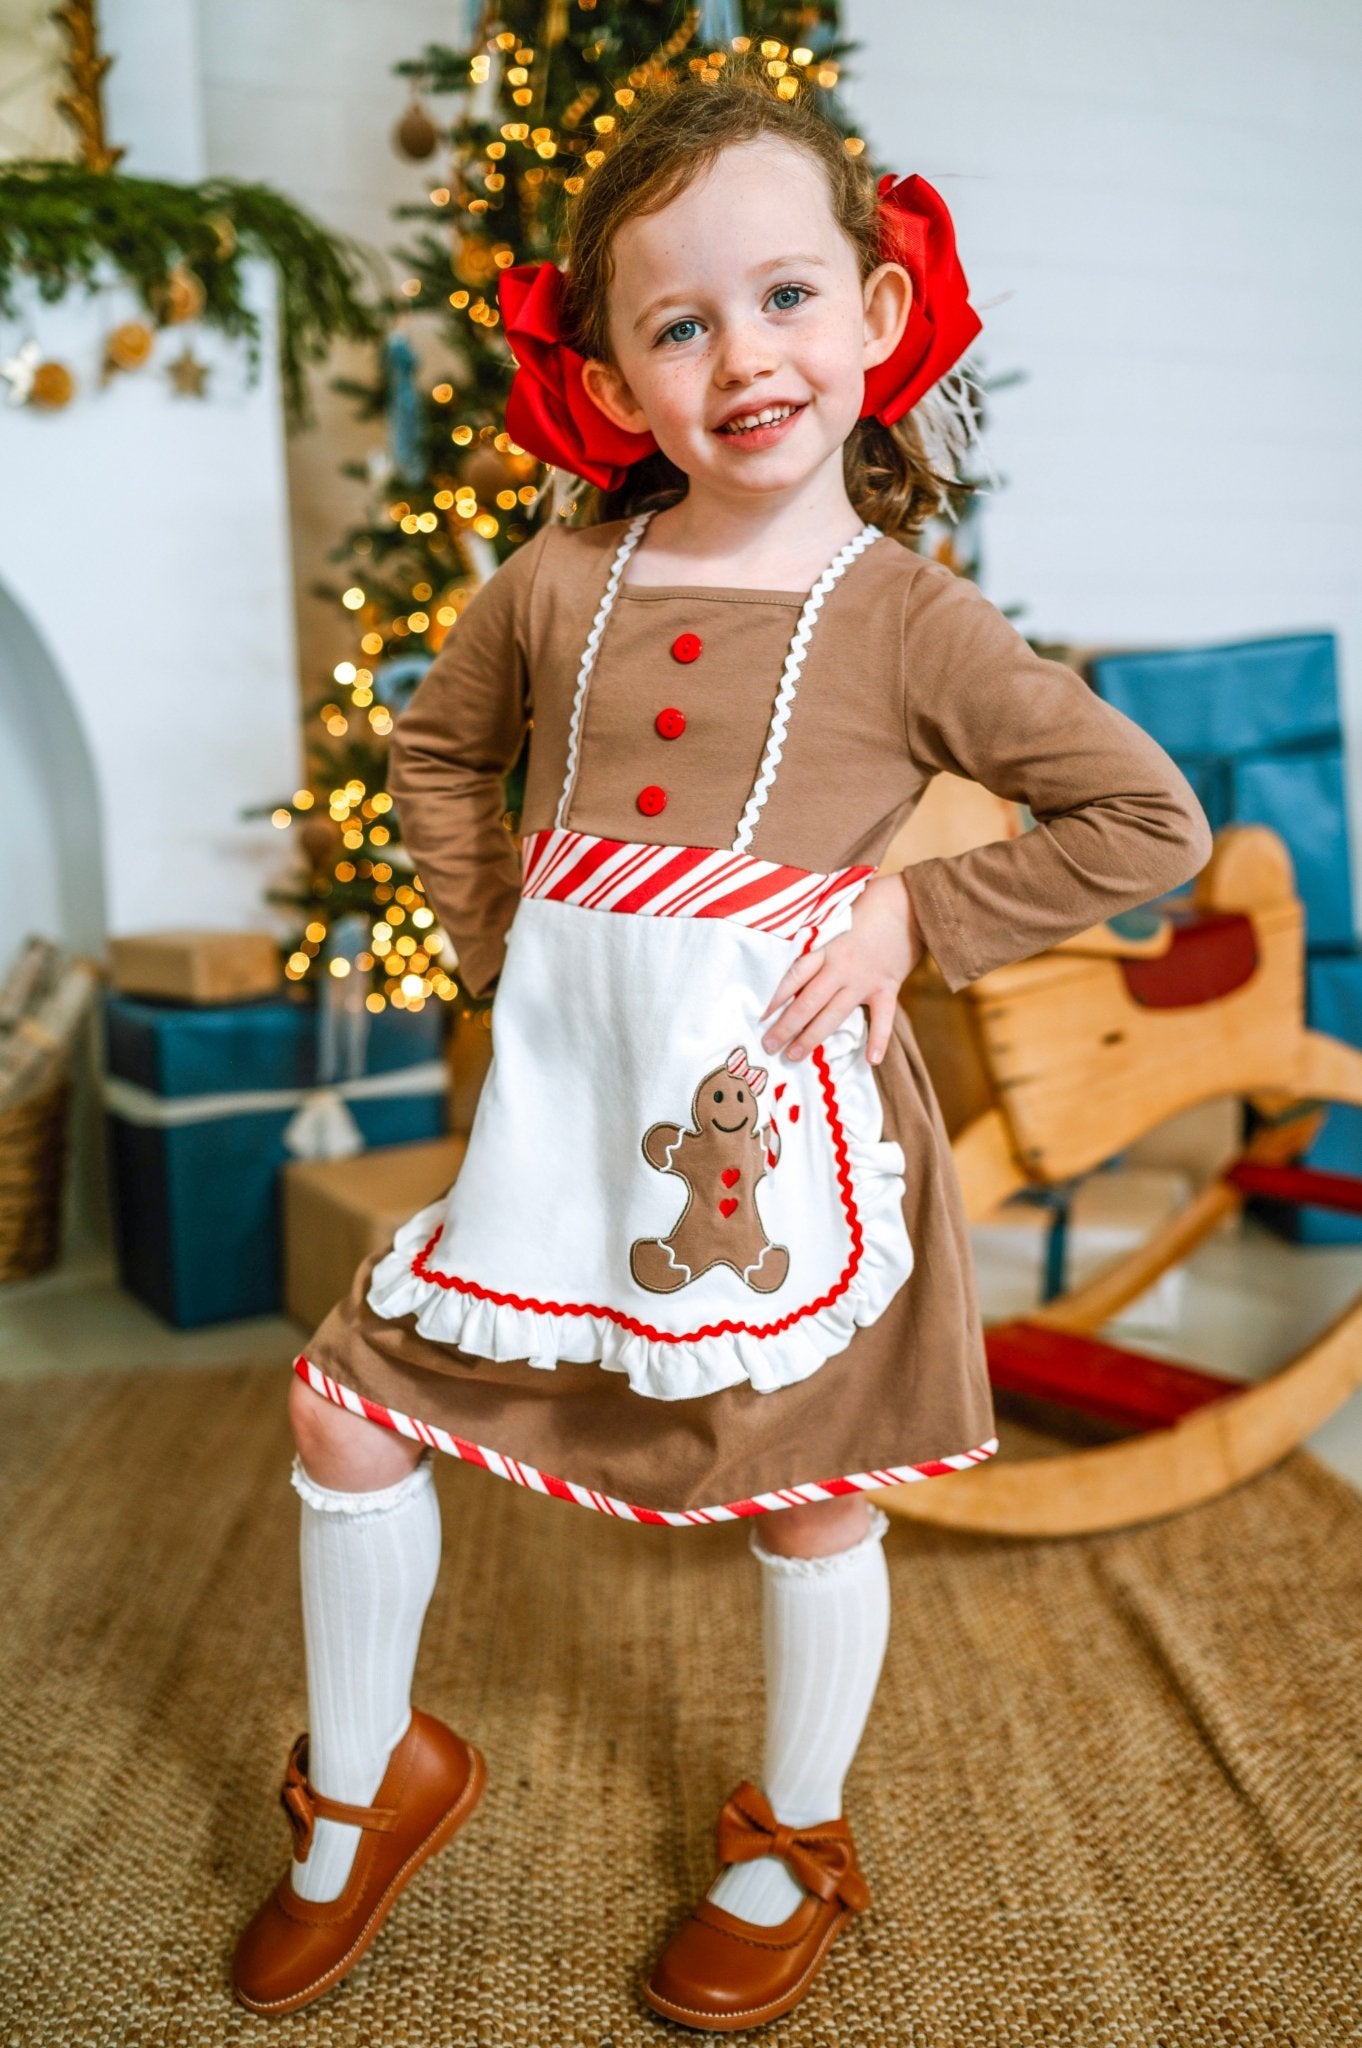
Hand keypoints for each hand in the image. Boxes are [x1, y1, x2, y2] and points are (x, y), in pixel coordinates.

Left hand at [759, 875, 922, 1066]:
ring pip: (834, 1015)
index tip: (761, 1015)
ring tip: (794, 1056)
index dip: (776, 997)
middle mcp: (842, 967)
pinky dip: (879, 1040)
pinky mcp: (888, 987)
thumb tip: (791, 941)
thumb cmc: (870, 902)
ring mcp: (865, 980)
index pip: (794, 976)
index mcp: (826, 948)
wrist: (911, 903)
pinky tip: (871, 1061)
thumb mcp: (835, 912)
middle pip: (808, 1002)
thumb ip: (817, 933)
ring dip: (813, 1038)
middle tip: (769, 1046)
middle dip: (787, 1026)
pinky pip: (883, 1019)